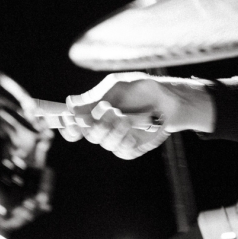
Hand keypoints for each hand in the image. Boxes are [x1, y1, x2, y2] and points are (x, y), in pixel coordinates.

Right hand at [60, 73, 213, 159]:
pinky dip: (125, 140)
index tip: (67, 118)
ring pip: (104, 142)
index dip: (67, 124)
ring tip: (127, 117)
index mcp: (96, 111)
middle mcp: (104, 126)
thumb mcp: (117, 87)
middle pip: (88, 134)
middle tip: (109, 110)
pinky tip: (134, 131)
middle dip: (97, 123)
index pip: (74, 123)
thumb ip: (94, 98)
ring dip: (114, 129)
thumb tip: (70, 103)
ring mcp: (117, 138)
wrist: (170, 100)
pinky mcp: (131, 148)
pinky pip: (121, 151)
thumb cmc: (143, 89)